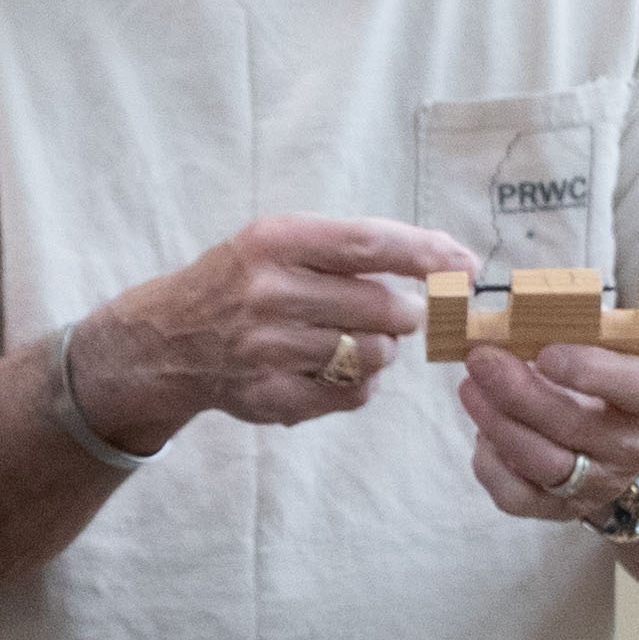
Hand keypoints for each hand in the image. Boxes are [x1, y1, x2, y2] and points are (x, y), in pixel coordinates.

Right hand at [75, 219, 480, 449]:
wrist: (169, 339)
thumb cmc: (245, 282)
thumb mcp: (281, 243)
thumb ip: (355, 248)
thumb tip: (451, 260)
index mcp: (275, 241)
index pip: (370, 244)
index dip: (429, 254)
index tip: (469, 266)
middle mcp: (269, 293)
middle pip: (385, 308)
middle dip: (405, 314)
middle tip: (389, 313)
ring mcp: (269, 350)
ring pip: (377, 355)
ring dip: (381, 349)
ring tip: (347, 339)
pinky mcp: (273, 398)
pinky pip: (356, 394)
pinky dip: (358, 384)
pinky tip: (326, 369)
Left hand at [458, 337, 638, 529]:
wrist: (632, 437)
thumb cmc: (615, 375)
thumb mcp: (618, 345)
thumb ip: (581, 326)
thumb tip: (517, 310)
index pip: (636, 388)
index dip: (592, 370)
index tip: (547, 352)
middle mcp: (636, 449)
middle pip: (574, 427)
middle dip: (519, 392)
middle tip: (481, 359)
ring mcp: (600, 485)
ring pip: (542, 464)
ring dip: (497, 423)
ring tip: (470, 387)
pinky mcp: (563, 509)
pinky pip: (517, 498)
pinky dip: (490, 465)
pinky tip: (482, 431)